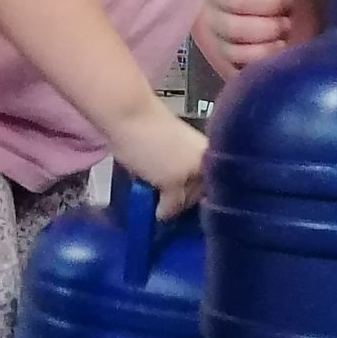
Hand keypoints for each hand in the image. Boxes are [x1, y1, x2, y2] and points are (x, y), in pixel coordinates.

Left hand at [109, 100, 206, 220]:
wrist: (124, 114)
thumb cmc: (154, 148)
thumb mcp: (170, 183)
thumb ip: (175, 203)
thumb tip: (166, 215)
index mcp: (211, 159)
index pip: (212, 195)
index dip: (196, 210)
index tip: (181, 224)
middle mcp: (202, 153)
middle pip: (196, 187)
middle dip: (180, 201)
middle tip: (164, 217)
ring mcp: (181, 148)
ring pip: (178, 180)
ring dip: (166, 193)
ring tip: (153, 207)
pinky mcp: (161, 146)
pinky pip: (164, 171)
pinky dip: (156, 181)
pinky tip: (146, 190)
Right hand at [204, 0, 324, 70]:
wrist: (323, 29)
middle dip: (269, 4)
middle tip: (289, 6)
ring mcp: (218, 27)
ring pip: (233, 28)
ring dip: (269, 28)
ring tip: (286, 26)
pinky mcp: (226, 56)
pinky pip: (237, 55)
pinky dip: (264, 52)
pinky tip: (278, 47)